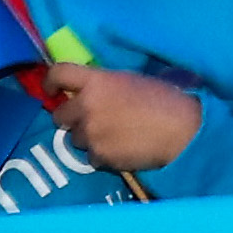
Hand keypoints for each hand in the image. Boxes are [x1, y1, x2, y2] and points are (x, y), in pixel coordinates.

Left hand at [44, 61, 200, 174]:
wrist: (182, 130)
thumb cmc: (164, 99)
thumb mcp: (130, 80)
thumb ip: (104, 85)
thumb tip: (91, 90)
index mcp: (96, 81)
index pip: (58, 74)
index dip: (50, 82)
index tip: (51, 89)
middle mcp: (86, 107)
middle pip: (59, 115)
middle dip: (71, 117)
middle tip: (88, 118)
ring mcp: (91, 134)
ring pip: (75, 139)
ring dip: (88, 137)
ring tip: (111, 136)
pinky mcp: (100, 158)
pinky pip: (91, 158)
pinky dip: (102, 155)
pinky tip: (120, 150)